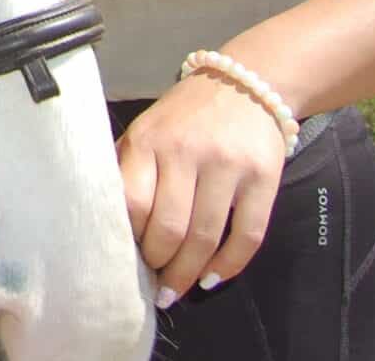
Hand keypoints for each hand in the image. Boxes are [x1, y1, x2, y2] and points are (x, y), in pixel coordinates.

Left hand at [117, 72, 289, 306]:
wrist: (244, 84)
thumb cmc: (184, 117)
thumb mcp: (146, 131)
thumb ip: (129, 169)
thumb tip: (111, 224)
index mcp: (149, 140)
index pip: (133, 202)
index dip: (130, 238)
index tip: (126, 257)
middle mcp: (187, 152)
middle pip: (171, 227)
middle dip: (160, 265)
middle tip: (154, 284)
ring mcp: (228, 165)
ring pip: (206, 236)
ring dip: (189, 273)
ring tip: (177, 290)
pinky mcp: (263, 178)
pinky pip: (248, 235)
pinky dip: (229, 265)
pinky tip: (213, 278)